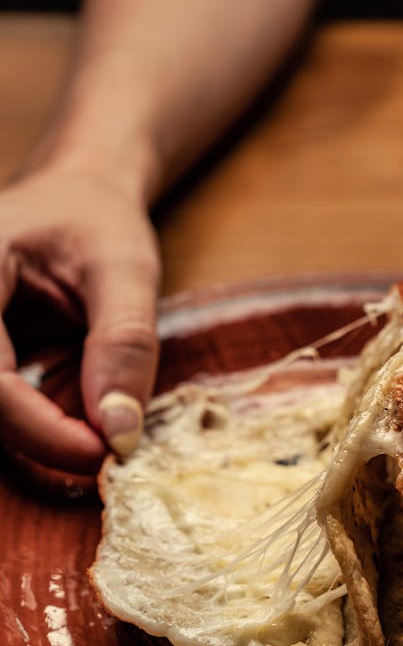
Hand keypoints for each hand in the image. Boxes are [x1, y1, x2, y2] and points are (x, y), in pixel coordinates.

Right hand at [0, 166, 159, 471]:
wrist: (75, 193)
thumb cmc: (96, 219)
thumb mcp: (126, 268)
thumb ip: (124, 344)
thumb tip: (119, 433)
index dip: (40, 429)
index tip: (102, 452)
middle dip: (38, 437)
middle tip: (103, 450)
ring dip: (34, 433)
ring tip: (92, 430)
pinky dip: (32, 421)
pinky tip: (72, 418)